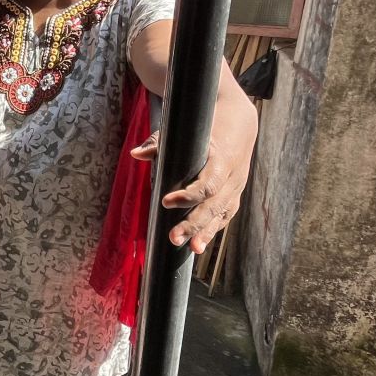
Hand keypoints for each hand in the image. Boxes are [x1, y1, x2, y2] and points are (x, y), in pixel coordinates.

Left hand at [130, 129, 250, 254]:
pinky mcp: (232, 199)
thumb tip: (136, 154)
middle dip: (194, 223)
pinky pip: (222, 218)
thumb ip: (159, 142)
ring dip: (204, 233)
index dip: (188, 196)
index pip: (208, 184)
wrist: (239, 127)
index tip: (166, 202)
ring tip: (190, 248)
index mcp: (222, 160)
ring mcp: (234, 190)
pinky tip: (197, 246)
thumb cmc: (205, 132)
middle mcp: (232, 178)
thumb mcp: (185, 132)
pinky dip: (210, 232)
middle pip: (213, 206)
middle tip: (172, 237)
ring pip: (220, 215)